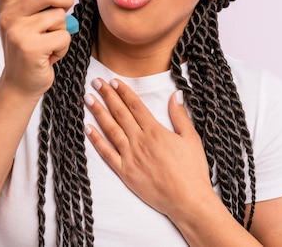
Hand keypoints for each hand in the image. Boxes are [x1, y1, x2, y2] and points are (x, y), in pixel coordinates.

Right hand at [0, 0, 73, 96]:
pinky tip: (52, 54)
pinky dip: (64, 46)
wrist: (19, 84)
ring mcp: (18, 32)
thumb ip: (36, 6)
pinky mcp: (31, 48)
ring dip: (63, 30)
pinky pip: (63, 36)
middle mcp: (8, 17)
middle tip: (66, 7)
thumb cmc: (29, 51)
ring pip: (58, 17)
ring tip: (50, 43)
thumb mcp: (25, 24)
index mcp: (6, 7)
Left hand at [84, 78, 215, 219]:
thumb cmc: (193, 171)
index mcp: (155, 131)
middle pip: (120, 113)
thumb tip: (175, 94)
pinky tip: (88, 129)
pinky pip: (107, 154)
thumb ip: (180, 116)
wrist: (188, 200)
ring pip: (111, 130)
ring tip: (88, 99)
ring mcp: (131, 157)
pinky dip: (96, 140)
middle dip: (107, 96)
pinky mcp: (126, 173)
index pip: (135, 106)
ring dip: (98, 113)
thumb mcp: (191, 138)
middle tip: (96, 82)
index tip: (113, 81)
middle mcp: (140, 141)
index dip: (123, 91)